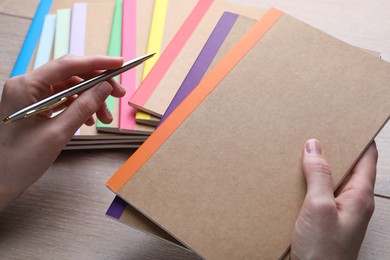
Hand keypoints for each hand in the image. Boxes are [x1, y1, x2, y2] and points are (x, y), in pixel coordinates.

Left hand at [0, 55, 125, 210]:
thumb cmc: (20, 160)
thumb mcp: (58, 133)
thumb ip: (83, 107)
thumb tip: (105, 88)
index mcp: (26, 86)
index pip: (67, 65)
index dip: (97, 63)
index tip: (119, 63)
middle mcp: (26, 86)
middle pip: (69, 75)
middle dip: (96, 84)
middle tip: (118, 95)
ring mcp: (29, 96)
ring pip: (68, 89)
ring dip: (90, 100)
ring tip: (104, 118)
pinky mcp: (34, 107)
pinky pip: (61, 100)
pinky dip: (78, 107)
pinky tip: (89, 121)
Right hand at [291, 139, 376, 259]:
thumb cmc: (323, 251)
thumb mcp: (319, 207)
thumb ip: (319, 175)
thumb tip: (314, 146)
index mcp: (360, 196)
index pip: (367, 158)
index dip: (359, 138)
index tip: (347, 121)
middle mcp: (353, 201)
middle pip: (348, 166)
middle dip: (333, 149)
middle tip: (316, 133)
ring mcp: (338, 210)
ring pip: (331, 179)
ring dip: (318, 166)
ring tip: (302, 152)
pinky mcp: (325, 218)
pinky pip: (320, 193)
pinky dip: (309, 182)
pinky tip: (295, 179)